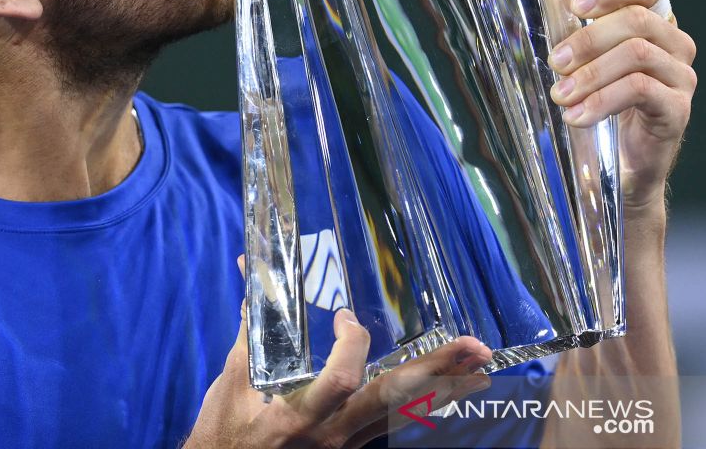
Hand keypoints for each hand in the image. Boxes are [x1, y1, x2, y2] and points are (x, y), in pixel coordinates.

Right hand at [184, 259, 492, 448]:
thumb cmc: (223, 432)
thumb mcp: (231, 383)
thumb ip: (252, 331)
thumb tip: (255, 275)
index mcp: (299, 415)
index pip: (343, 380)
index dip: (352, 345)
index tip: (346, 318)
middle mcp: (333, 434)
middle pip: (394, 400)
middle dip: (435, 372)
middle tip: (474, 348)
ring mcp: (346, 445)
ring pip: (404, 414)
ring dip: (444, 388)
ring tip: (482, 366)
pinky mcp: (352, 448)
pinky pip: (395, 423)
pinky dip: (426, 403)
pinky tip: (452, 387)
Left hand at [533, 0, 696, 207]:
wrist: (617, 167)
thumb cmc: (596, 102)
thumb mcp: (574, 49)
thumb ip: (559, 0)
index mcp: (652, 23)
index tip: (574, 7)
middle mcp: (673, 44)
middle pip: (637, 20)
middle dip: (588, 38)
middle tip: (555, 62)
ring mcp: (681, 77)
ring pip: (637, 55)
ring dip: (590, 74)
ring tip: (560, 95)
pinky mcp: (678, 110)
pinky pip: (642, 90)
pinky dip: (602, 101)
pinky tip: (575, 116)